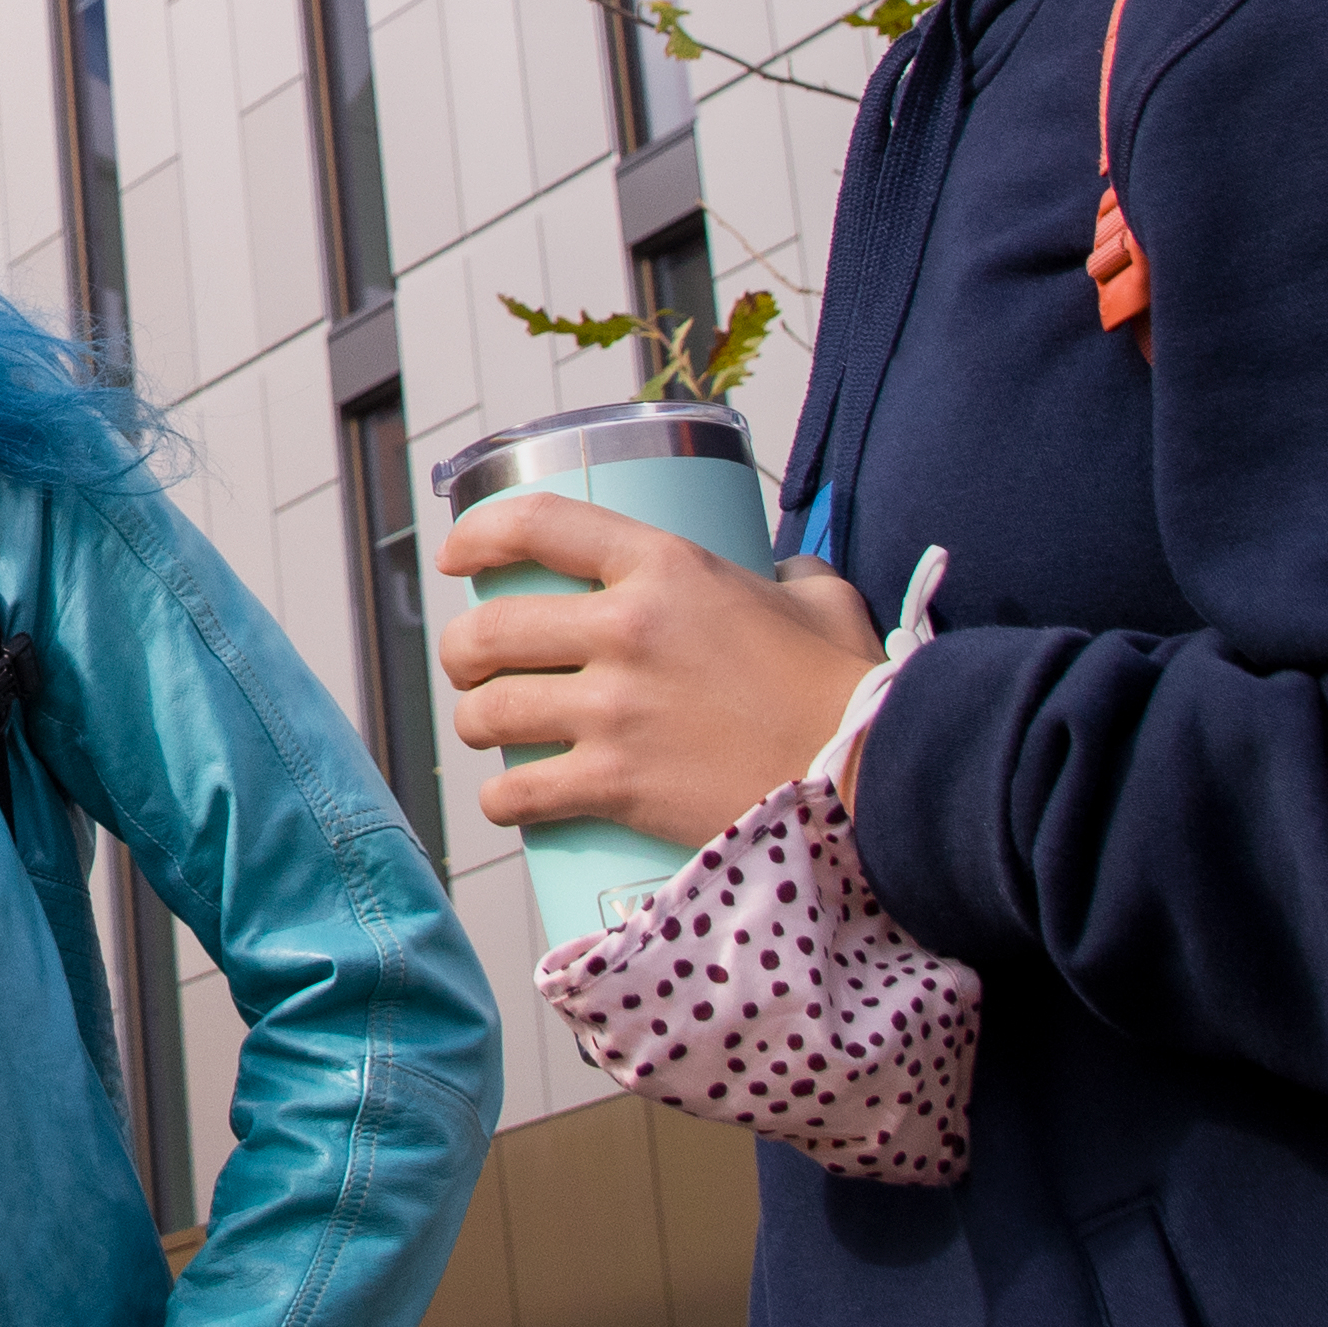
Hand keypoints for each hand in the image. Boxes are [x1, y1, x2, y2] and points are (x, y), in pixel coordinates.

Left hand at [437, 487, 883, 851]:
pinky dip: (502, 800)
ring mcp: (615, 709)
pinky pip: (517, 792)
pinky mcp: (615, 783)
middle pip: (490, 628)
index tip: (459, 557)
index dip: (478, 536)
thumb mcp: (818, 600)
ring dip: (474, 722)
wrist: (868, 776)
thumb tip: (782, 572)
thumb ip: (789, 574)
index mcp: (666, 565)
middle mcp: (626, 628)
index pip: (538, 525)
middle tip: (470, 667)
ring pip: (489, 711)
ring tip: (488, 729)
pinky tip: (510, 801)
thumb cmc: (846, 690)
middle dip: (462, 652)